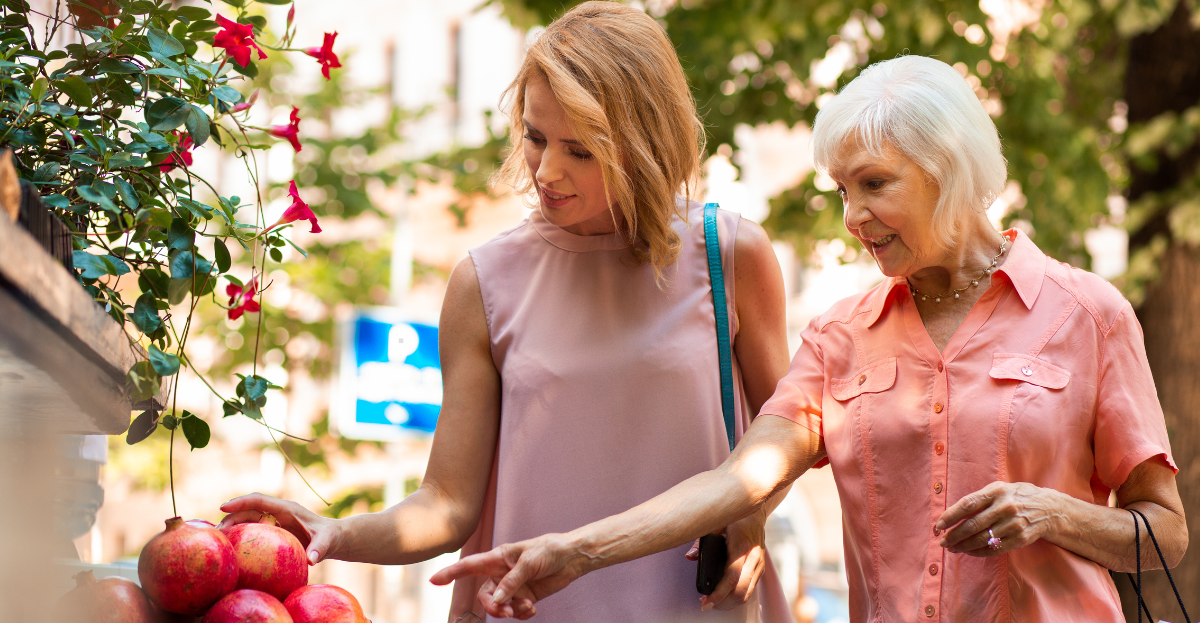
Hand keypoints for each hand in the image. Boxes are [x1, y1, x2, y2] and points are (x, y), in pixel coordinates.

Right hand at [218, 492, 341, 564]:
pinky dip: (239, 536)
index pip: (260, 501)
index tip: (223, 507)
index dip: (241, 502)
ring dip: (232, 527)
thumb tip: (312, 560)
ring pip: (247, 520)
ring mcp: (273, 521)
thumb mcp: (327, 542)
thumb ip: (320, 549)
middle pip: (248, 511)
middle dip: (230, 517)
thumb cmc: (330, 537)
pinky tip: (229, 549)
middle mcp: (277, 512)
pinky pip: (252, 531)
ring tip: (217, 539)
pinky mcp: (271, 531)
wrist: (332, 539)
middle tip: (216, 532)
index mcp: (287, 509)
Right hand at [430, 534, 590, 618]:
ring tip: (527, 607)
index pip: (469, 566)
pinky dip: (521, 613)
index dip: (450, 573)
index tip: (432, 581)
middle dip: (493, 607)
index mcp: (498, 558)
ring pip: (499, 606)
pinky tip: (532, 609)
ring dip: (510, 611)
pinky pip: (514, 611)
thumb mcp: (529, 562)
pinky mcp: (524, 596)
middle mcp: (501, 573)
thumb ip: (511, 582)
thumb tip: (496, 600)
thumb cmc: (549, 550)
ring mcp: (512, 586)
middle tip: (507, 613)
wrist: (572, 558)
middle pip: (484, 595)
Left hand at [684, 512, 767, 610]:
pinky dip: (736, 597)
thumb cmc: (734, 518)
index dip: (718, 594)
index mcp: (741, 547)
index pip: (731, 577)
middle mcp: (753, 558)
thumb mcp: (715, 524)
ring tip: (713, 602)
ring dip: (729, 603)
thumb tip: (690, 557)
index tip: (706, 602)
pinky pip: (749, 590)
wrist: (756, 513)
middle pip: (740, 592)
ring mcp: (759, 565)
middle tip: (706, 604)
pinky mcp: (760, 569)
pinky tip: (724, 595)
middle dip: (722, 603)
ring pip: (746, 595)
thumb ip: (701, 541)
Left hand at [936, 481, 1061, 555]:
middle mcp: (1004, 508)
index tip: (938, 526)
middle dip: (954, 535)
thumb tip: (953, 514)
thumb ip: (979, 499)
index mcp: (996, 492)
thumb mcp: (1000, 489)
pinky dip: (978, 552)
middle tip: (942, 541)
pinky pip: (994, 549)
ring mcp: (1013, 525)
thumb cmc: (1017, 497)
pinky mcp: (1020, 539)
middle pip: (972, 525)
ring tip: (952, 548)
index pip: (967, 505)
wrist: (1049, 509)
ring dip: (963, 546)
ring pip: (981, 539)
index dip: (950, 516)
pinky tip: (968, 552)